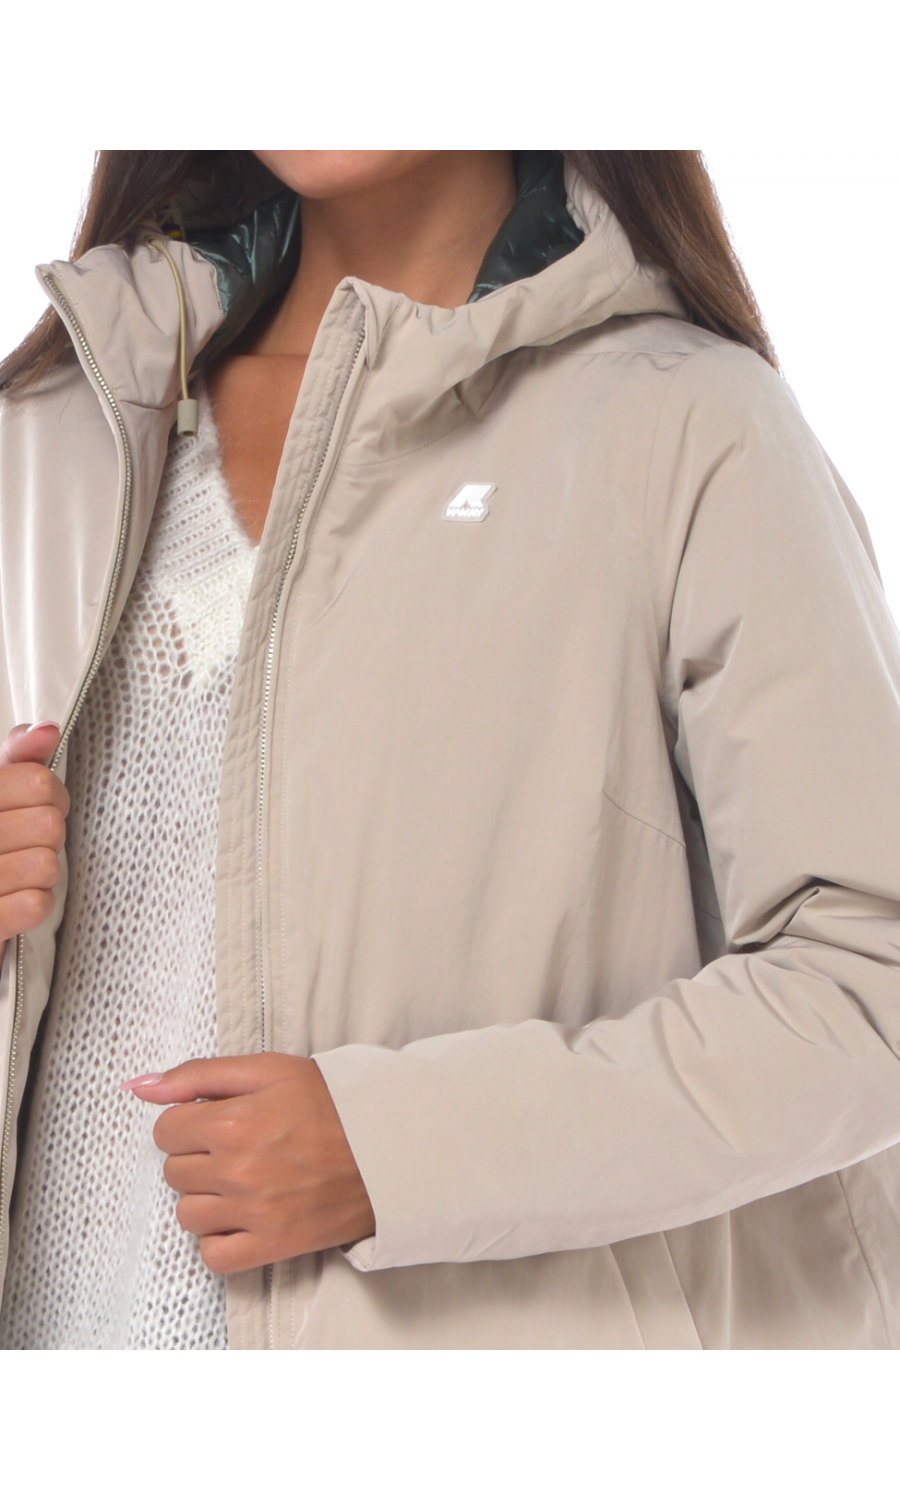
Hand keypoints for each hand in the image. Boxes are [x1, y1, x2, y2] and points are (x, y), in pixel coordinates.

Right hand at [0, 722, 67, 966]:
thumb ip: (17, 757)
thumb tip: (49, 730)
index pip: (39, 783)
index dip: (52, 796)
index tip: (37, 805)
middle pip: (48, 825)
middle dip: (48, 836)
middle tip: (26, 842)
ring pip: (46, 865)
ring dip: (41, 872)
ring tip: (17, 871)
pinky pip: (35, 904)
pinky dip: (33, 904)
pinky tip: (13, 899)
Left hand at [123, 1053, 375, 1273]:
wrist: (387, 1147)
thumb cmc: (330, 1103)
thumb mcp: (267, 1069)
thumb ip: (198, 1074)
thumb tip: (138, 1086)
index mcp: (232, 1123)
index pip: (165, 1130)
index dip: (188, 1122)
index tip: (217, 1121)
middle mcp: (237, 1171)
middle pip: (173, 1172)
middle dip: (197, 1157)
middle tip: (237, 1147)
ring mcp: (253, 1213)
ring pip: (188, 1214)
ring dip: (206, 1198)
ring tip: (242, 1180)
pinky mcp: (271, 1246)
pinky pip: (214, 1255)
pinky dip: (220, 1239)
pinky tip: (243, 1216)